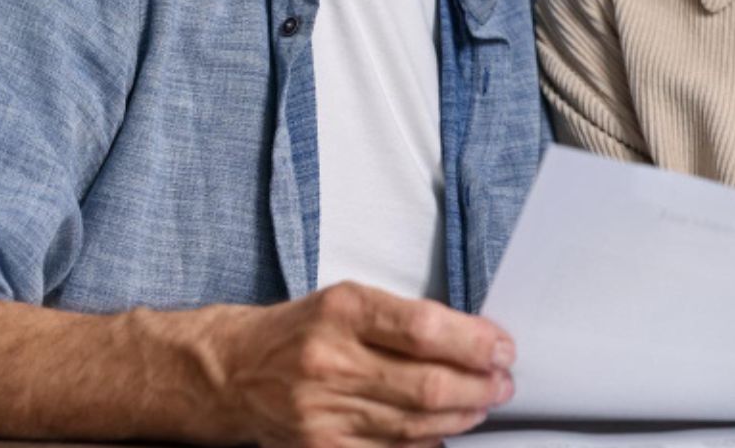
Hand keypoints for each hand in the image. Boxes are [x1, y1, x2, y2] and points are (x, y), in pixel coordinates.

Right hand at [221, 282, 515, 446]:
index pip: (425, 328)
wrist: (232, 371)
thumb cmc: (301, 331)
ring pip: (415, 423)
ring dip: (462, 416)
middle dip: (479, 387)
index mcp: (342, 310)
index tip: (501, 348)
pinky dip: (426, 443)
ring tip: (481, 405)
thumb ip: (404, 319)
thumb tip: (473, 342)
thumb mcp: (347, 301)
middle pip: (427, 384)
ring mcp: (322, 411)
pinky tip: (442, 431)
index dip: (474, 343)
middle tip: (501, 382)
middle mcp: (330, 360)